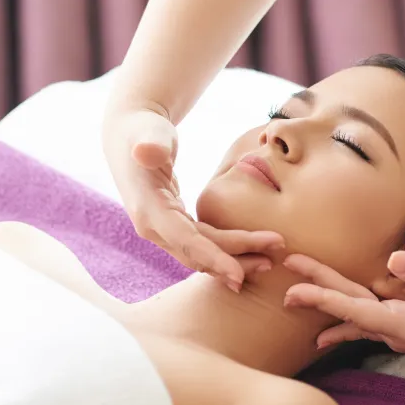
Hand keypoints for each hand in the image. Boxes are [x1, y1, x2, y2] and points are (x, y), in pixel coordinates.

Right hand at [102, 104, 283, 291]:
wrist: (131, 135)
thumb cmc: (144, 130)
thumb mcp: (148, 132)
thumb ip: (151, 143)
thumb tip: (146, 152)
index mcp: (148, 209)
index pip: (185, 241)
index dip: (213, 258)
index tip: (239, 275)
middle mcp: (153, 227)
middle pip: (198, 253)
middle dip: (235, 260)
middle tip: (272, 262)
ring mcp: (162, 230)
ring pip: (201, 254)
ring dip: (234, 259)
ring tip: (269, 262)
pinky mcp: (174, 226)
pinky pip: (202, 246)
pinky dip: (225, 252)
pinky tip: (252, 254)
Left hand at [283, 252, 404, 359]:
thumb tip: (394, 259)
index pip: (356, 310)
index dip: (324, 298)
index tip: (296, 289)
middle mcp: (396, 332)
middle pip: (348, 311)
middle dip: (316, 296)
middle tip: (282, 284)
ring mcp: (399, 331)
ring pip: (355, 314)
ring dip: (326, 304)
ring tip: (293, 298)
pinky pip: (366, 321)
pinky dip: (345, 318)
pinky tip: (325, 331)